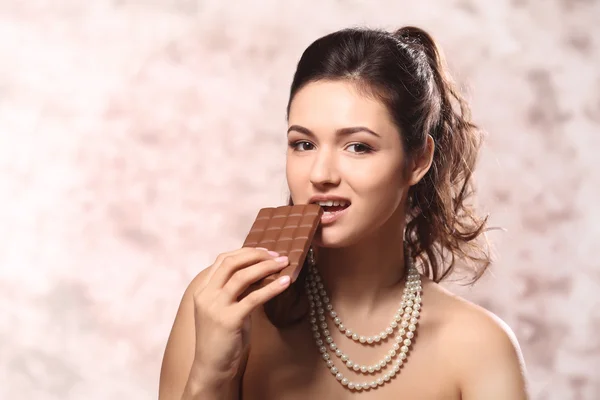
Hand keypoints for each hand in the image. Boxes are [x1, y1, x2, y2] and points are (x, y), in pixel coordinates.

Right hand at [188, 247, 290, 384]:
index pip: (223, 259)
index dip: (245, 251)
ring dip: (266, 266)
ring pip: (242, 277)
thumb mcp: (228, 308)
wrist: (211, 367)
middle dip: (257, 255)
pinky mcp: (229, 320)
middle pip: (232, 263)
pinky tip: (286, 282)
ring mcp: (215, 307)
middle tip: (278, 255)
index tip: (265, 251)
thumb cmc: (223, 338)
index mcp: (203, 290)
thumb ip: (238, 291)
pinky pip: (253, 298)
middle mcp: (206, 295)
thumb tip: (262, 272)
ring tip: (284, 263)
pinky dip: (272, 287)